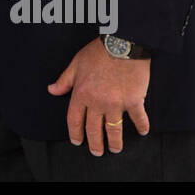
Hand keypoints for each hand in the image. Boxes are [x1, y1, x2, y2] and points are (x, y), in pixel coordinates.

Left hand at [48, 37, 149, 154]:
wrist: (122, 42)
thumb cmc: (97, 51)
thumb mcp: (76, 64)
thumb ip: (64, 80)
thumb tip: (51, 90)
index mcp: (81, 94)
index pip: (74, 119)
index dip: (75, 132)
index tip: (77, 141)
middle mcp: (97, 102)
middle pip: (93, 129)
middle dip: (94, 143)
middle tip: (96, 152)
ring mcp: (116, 103)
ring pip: (114, 129)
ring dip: (114, 142)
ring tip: (115, 149)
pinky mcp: (134, 100)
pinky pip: (138, 118)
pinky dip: (142, 126)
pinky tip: (143, 132)